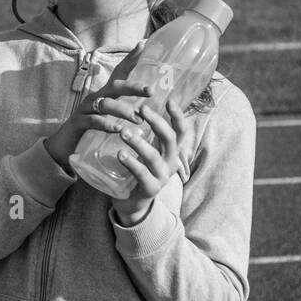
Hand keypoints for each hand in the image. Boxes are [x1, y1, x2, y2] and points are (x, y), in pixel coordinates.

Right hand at [45, 44, 150, 169]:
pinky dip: (107, 124)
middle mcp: (96, 97)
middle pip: (115, 86)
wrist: (64, 148)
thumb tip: (150, 110)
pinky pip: (94, 121)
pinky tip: (118, 129)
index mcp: (106, 94)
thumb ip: (126, 111)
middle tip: (150, 90)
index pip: (120, 73)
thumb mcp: (110, 118)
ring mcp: (85, 109)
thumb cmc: (92, 132)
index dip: (131, 58)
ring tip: (139, 120)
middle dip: (133, 87)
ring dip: (124, 111)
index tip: (144, 43)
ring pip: (106, 104)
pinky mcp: (78, 123)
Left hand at [111, 100, 191, 225]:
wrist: (132, 200)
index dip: (178, 116)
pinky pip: (142, 174)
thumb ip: (145, 132)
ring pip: (153, 157)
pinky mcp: (150, 189)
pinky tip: (120, 154)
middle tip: (141, 109)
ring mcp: (162, 177)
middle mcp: (170, 162)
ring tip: (124, 132)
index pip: (180, 131)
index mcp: (171, 151)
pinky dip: (131, 163)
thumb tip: (140, 102)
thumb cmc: (138, 168)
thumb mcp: (145, 149)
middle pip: (170, 140)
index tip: (170, 100)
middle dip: (157, 122)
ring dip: (139, 143)